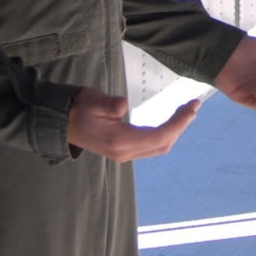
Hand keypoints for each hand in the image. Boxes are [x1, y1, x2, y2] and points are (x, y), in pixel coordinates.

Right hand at [66, 88, 199, 161]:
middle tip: (193, 106)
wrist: (62, 122)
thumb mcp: (92, 101)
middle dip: (181, 126)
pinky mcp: (124, 150)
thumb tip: (123, 105)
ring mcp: (125, 154)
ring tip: (187, 112)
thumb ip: (109, 104)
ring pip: (159, 147)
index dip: (178, 123)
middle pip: (162, 143)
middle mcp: (125, 152)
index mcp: (119, 141)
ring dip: (175, 131)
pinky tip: (171, 122)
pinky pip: (152, 146)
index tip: (192, 107)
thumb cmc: (79, 108)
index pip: (158, 135)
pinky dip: (166, 134)